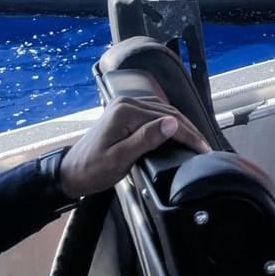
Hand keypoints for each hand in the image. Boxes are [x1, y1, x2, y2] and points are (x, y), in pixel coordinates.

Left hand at [59, 96, 209, 198]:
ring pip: (164, 111)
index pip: (166, 120)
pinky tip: (178, 130)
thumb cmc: (91, 170)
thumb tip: (172, 123)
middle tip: (204, 146)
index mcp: (125, 112)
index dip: (188, 135)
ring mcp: (125, 105)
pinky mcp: (125, 112)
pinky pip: (154, 112)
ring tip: (196, 139)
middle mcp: (126, 103)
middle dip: (189, 129)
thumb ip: (146, 139)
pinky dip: (170, 121)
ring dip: (182, 124)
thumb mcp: (119, 159)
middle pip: (168, 112)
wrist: (70, 173)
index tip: (202, 148)